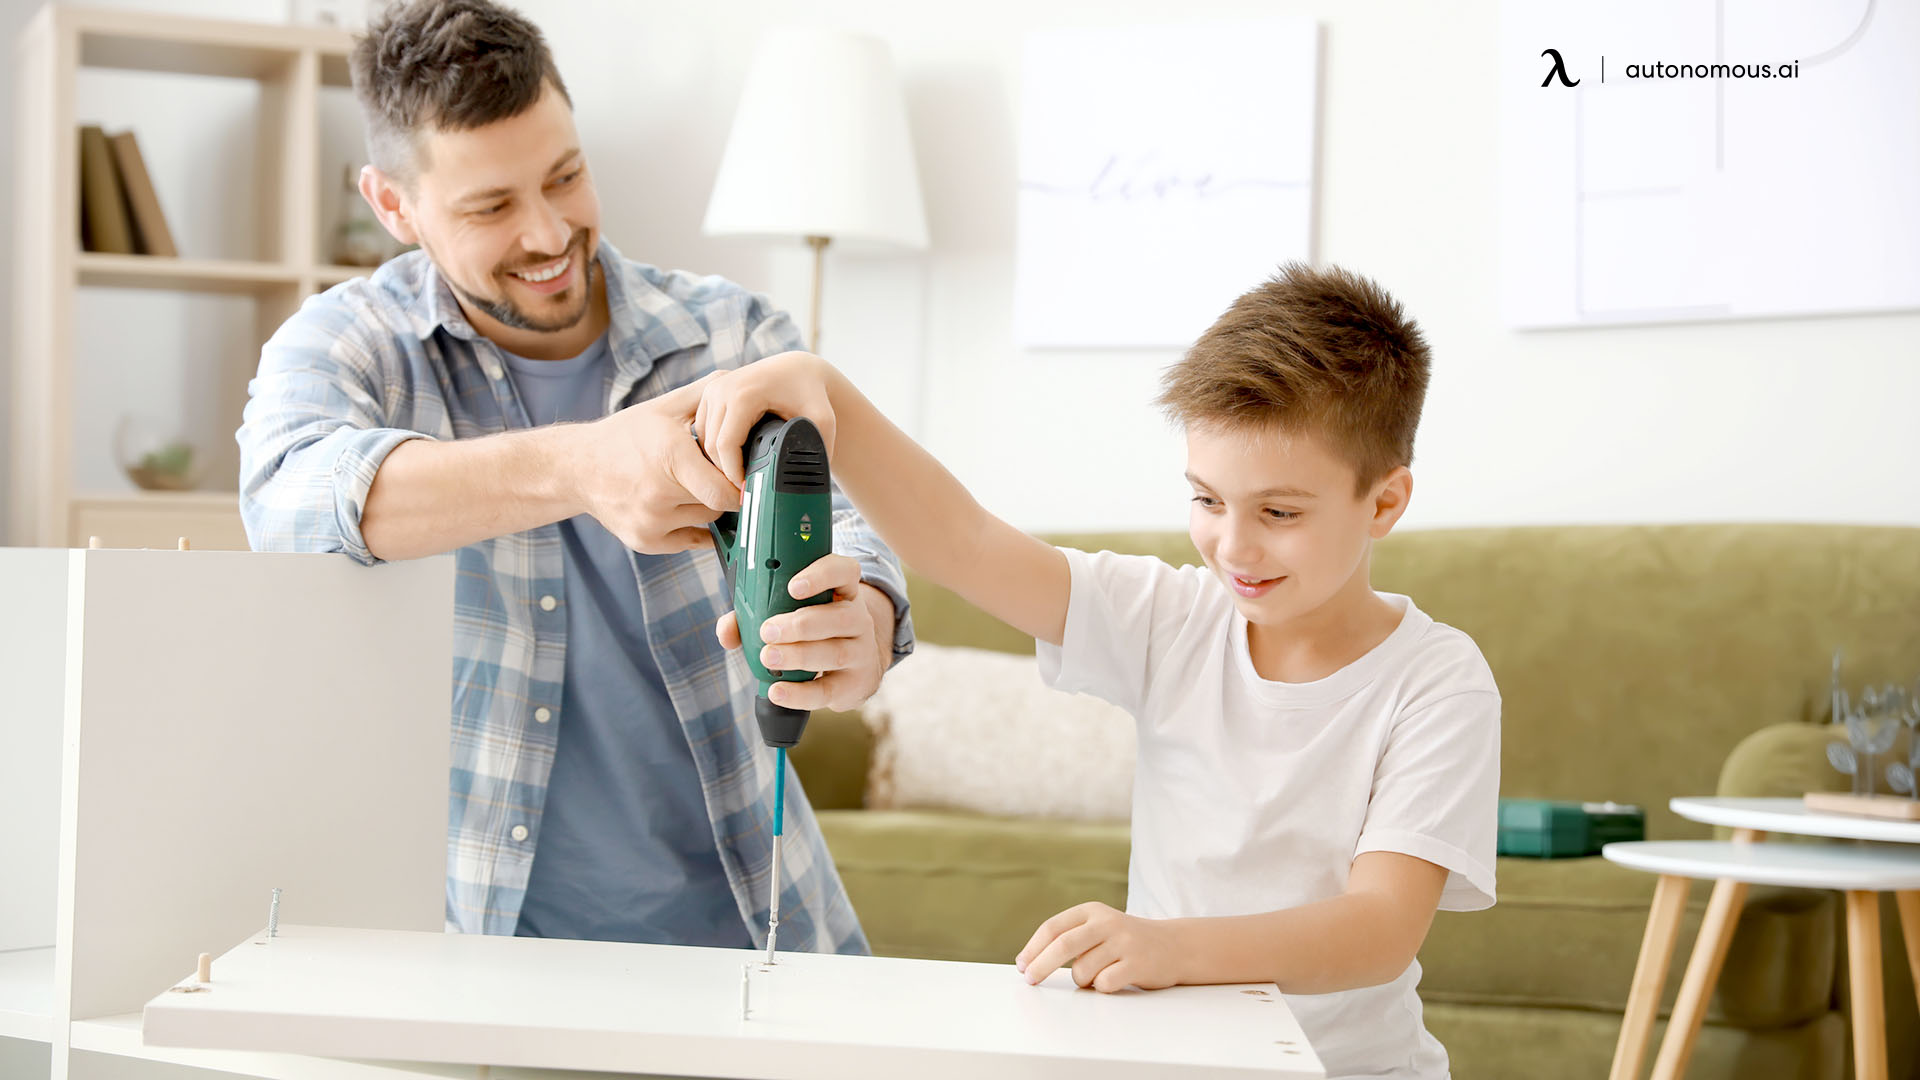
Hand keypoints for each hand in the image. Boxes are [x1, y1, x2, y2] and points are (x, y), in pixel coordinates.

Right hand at [574, 372, 741, 553]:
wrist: (577, 467)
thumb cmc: (626, 435)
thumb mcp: (664, 407)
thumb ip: (706, 393)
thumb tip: (740, 382)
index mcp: (670, 457)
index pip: (726, 490)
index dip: (740, 482)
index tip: (742, 473)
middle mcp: (659, 494)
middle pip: (719, 502)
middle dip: (720, 486)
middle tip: (708, 471)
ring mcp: (650, 522)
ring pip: (705, 520)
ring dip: (705, 504)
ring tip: (686, 484)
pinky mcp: (644, 542)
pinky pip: (690, 541)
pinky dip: (692, 526)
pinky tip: (681, 506)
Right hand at [694, 351, 837, 485]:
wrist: (798, 369)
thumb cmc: (811, 394)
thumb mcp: (821, 420)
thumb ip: (817, 448)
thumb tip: (808, 481)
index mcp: (742, 395)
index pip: (724, 446)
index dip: (733, 473)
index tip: (747, 489)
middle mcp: (721, 389)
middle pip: (711, 445)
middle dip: (725, 471)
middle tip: (745, 487)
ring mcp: (713, 390)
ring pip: (703, 439)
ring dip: (718, 461)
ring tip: (741, 475)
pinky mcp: (709, 393)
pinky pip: (702, 430)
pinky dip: (713, 448)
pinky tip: (733, 457)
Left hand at [714, 553, 891, 710]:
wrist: (855, 669)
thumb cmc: (816, 635)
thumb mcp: (793, 616)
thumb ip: (753, 617)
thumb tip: (726, 631)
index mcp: (843, 593)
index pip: (844, 572)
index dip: (821, 575)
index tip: (792, 587)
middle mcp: (858, 619)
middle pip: (840, 617)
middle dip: (800, 624)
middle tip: (767, 631)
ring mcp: (861, 653)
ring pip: (836, 653)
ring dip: (798, 655)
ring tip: (768, 657)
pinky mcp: (854, 684)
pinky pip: (828, 690)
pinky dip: (800, 693)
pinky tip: (778, 690)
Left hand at [1014, 901, 1185, 992]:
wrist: (1174, 946)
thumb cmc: (1125, 942)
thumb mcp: (1098, 927)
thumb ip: (1069, 937)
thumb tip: (1029, 962)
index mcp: (1092, 910)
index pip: (1053, 927)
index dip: (1033, 948)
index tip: (1022, 966)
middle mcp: (1107, 922)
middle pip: (1063, 946)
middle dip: (1041, 966)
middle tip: (1030, 981)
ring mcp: (1124, 942)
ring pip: (1082, 971)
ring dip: (1083, 981)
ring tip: (1100, 974)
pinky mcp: (1137, 963)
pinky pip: (1103, 984)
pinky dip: (1101, 988)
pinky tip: (1116, 980)